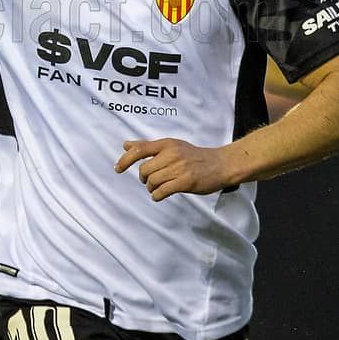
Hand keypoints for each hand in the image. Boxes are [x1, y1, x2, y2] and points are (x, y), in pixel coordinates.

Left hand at [115, 138, 237, 200]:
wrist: (220, 164)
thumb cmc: (194, 156)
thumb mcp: (172, 146)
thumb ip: (148, 146)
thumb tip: (126, 144)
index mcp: (167, 144)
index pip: (140, 149)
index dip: (125, 160)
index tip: (117, 169)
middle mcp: (172, 154)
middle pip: (145, 170)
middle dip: (144, 179)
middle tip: (150, 181)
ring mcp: (179, 168)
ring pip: (152, 181)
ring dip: (151, 188)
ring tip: (158, 188)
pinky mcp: (186, 182)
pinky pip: (162, 191)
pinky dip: (157, 196)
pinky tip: (160, 195)